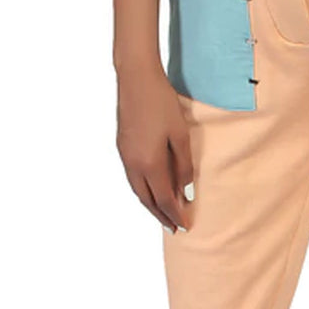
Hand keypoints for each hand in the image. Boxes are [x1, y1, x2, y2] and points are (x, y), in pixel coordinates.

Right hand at [115, 63, 192, 232]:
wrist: (135, 79)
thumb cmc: (162, 104)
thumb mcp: (180, 135)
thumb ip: (184, 166)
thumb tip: (186, 192)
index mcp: (150, 163)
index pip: (165, 199)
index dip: (175, 214)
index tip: (186, 226)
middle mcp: (133, 165)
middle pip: (148, 200)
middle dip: (161, 216)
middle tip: (174, 229)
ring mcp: (125, 157)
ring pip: (138, 191)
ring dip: (150, 206)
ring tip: (163, 215)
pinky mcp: (122, 148)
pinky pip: (132, 179)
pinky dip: (143, 191)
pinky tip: (151, 191)